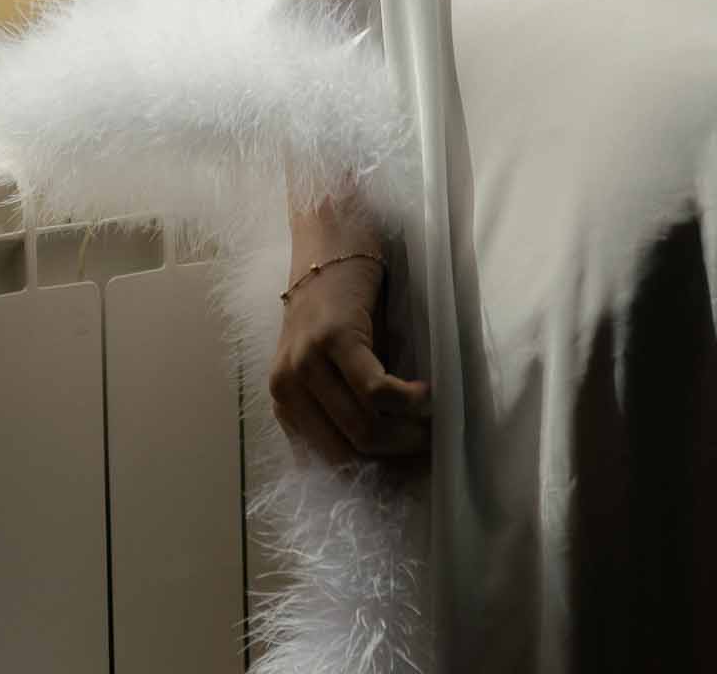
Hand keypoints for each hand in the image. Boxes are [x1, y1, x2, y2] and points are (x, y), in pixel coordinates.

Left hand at [267, 251, 432, 467]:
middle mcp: (286, 387)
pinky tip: (427, 393)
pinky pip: (377, 392)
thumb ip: (344, 408)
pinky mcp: (334, 339)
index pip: (328, 464)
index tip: (407, 472)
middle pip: (350, 453)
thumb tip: (388, 461)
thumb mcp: (331, 367)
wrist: (330, 241)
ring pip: (364, 428)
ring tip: (432, 421)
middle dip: (396, 458)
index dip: (372, 475)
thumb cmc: (339, 306)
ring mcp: (306, 362)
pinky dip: (409, 402)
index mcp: (284, 401)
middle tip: (429, 446)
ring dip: (408, 434)